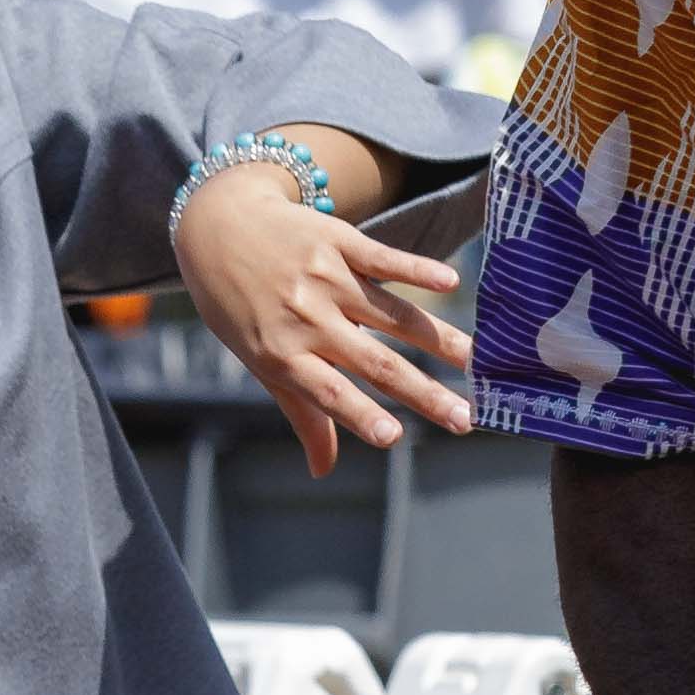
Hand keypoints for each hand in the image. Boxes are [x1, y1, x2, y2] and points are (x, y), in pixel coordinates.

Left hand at [177, 158, 474, 474]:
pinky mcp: (338, 242)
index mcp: (282, 354)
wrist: (217, 224)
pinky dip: (417, 270)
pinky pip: (383, 259)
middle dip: (423, 393)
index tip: (395, 439)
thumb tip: (322, 471)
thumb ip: (302, 410)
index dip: (361, 416)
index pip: (329, 393)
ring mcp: (324, 279)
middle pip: (375, 362)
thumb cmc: (238, 304)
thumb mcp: (259, 359)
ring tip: (477, 362)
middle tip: (464, 418)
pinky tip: (451, 283)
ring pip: (392, 314)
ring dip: (439, 339)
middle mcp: (306, 319)